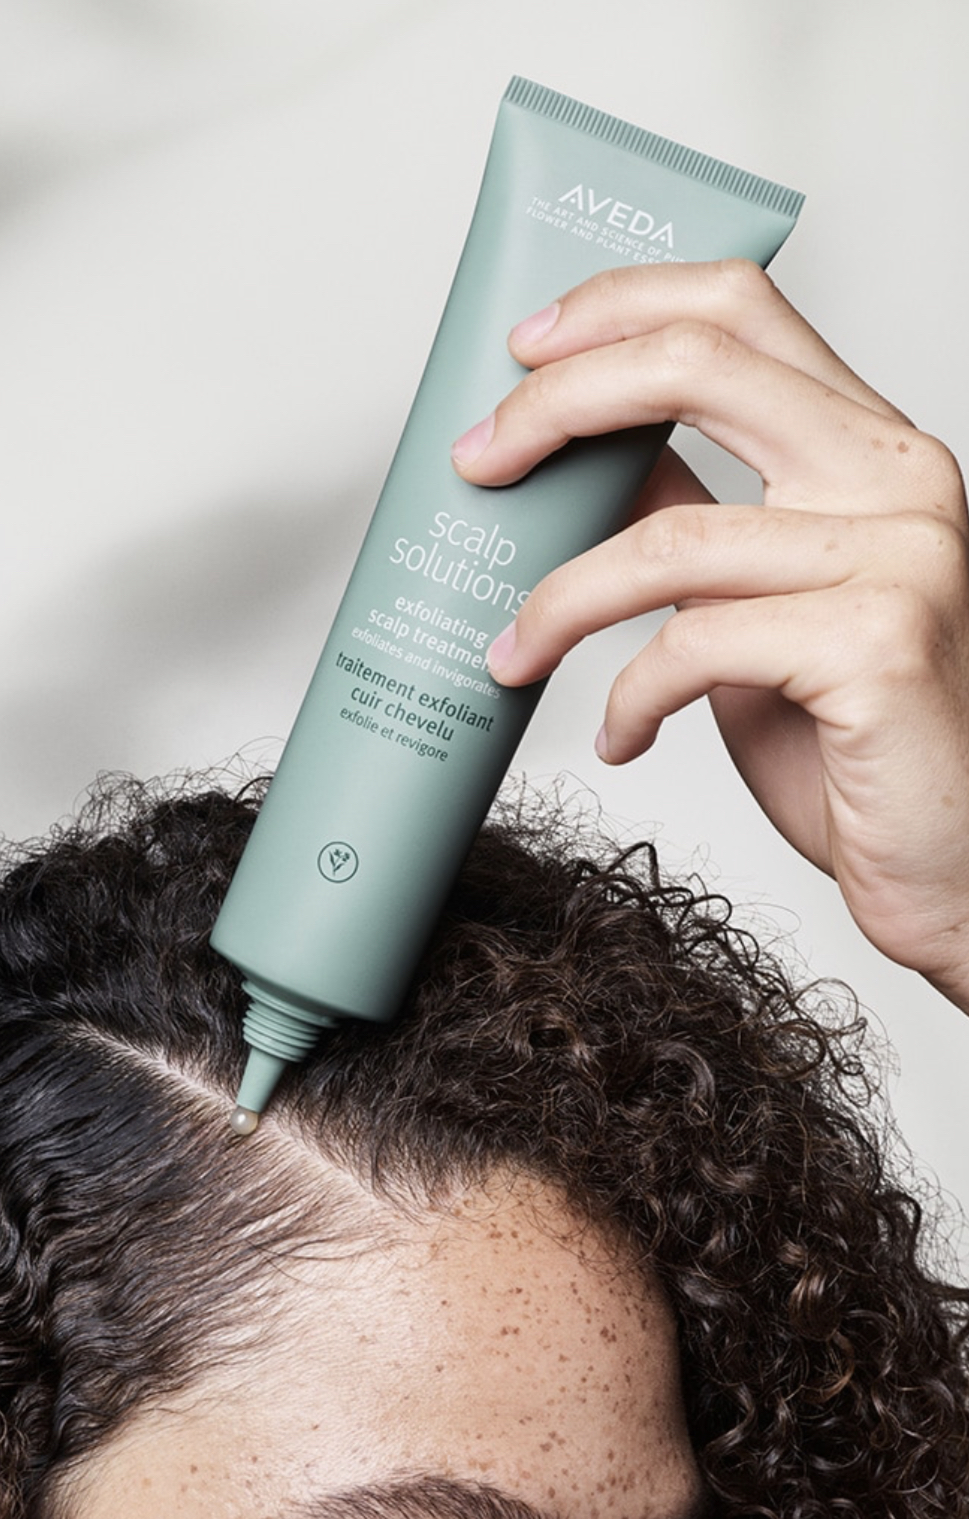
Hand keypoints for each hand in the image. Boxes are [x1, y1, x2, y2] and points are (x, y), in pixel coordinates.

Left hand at [451, 261, 968, 1011]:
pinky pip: (696, 645)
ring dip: (558, 601)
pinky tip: (622, 737)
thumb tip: (592, 457)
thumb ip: (691, 520)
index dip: (619, 306)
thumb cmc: (852, 740)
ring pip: (672, 537)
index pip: (741, 309)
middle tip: (478, 460)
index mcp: (869, 447)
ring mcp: (899, 556)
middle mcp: (898, 478)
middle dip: (558, 402)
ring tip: (514, 655)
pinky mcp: (878, 645)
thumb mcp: (755, 605)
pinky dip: (629, 698)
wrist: (947, 856)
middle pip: (700, 364)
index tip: (523, 349)